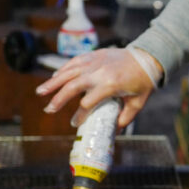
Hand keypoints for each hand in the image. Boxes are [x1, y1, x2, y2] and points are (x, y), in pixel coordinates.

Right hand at [35, 47, 160, 127]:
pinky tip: (55, 78)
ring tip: (40, 92)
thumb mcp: (137, 103)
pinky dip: (63, 69)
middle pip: (73, 87)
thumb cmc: (143, 82)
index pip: (88, 103)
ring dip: (53, 82)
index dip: (80, 115)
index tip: (75, 123)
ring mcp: (95, 62)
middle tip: (49, 110)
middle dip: (59, 99)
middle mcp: (99, 72)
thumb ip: (125, 118)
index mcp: (110, 85)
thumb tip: (115, 132)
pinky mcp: (94, 55)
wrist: (148, 57)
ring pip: (69, 72)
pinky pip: (74, 62)